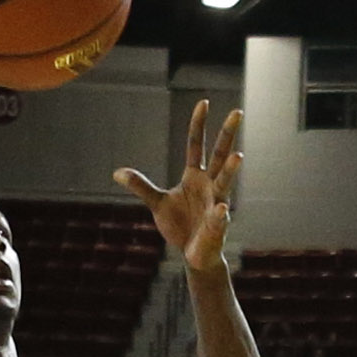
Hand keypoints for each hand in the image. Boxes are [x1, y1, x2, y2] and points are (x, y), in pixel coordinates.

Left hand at [118, 101, 245, 273]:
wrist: (194, 254)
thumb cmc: (180, 225)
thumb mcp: (157, 202)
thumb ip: (140, 186)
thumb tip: (116, 173)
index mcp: (195, 176)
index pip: (197, 144)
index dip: (199, 124)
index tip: (204, 102)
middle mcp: (210, 185)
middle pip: (219, 155)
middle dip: (227, 134)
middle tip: (237, 113)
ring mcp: (216, 203)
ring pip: (225, 183)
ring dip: (231, 170)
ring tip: (239, 156)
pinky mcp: (218, 225)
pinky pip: (219, 218)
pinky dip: (220, 214)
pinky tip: (222, 208)